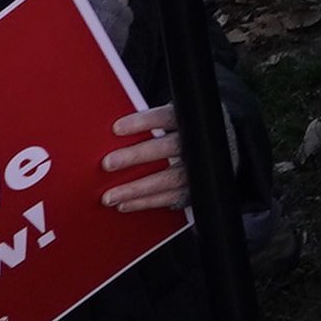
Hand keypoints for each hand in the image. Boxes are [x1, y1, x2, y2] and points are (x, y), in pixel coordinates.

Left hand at [99, 99, 191, 218]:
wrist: (213, 148)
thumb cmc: (184, 132)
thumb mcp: (174, 120)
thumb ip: (151, 125)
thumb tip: (114, 133)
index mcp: (189, 120)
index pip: (166, 117)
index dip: (143, 122)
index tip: (116, 129)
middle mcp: (197, 144)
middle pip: (168, 147)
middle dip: (137, 156)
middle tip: (108, 163)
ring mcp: (198, 168)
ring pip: (170, 178)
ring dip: (137, 189)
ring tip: (109, 196)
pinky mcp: (196, 189)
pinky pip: (171, 198)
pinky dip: (146, 202)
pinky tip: (125, 204)